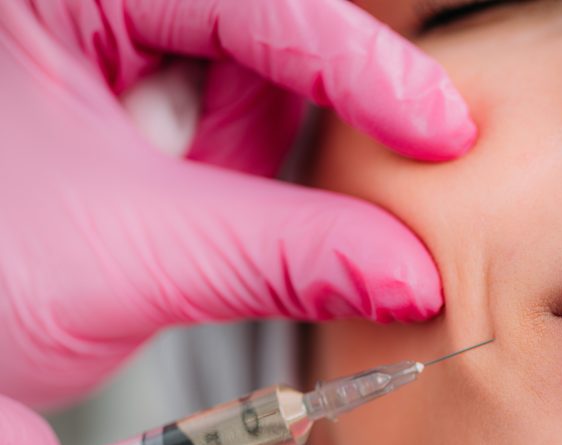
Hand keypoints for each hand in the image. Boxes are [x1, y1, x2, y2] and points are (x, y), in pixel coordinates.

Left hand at [0, 0, 475, 407]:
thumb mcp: (131, 260)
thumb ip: (283, 258)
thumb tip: (410, 276)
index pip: (249, 3)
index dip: (355, 65)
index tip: (441, 130)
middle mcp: (95, 12)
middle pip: (258, 37)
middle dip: (265, 135)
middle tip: (248, 211)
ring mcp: (111, 49)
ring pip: (251, 86)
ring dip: (244, 168)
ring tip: (169, 223)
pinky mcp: (134, 100)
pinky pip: (228, 125)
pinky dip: (235, 179)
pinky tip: (189, 215)